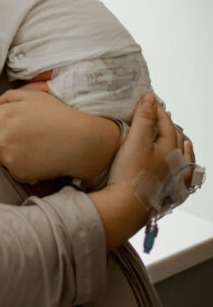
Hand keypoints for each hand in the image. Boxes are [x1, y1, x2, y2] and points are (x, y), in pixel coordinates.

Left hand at [0, 84, 119, 182]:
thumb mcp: (34, 96)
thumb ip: (7, 97)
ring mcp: (10, 157)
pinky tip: (33, 156)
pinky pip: (9, 168)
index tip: (2, 121)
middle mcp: (3, 137)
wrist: (80, 142)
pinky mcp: (18, 173)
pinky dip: (17, 164)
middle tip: (17, 132)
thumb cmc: (58, 115)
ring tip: (27, 144)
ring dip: (5, 150)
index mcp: (4, 116)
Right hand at [89, 93, 193, 249]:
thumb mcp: (136, 140)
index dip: (156, 109)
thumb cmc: (131, 175)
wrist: (126, 207)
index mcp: (171, 149)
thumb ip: (144, 118)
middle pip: (175, 138)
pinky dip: (181, 167)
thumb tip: (151, 99)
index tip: (147, 100)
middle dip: (166, 124)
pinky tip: (178, 167)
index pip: (166, 123)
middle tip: (157, 114)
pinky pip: (180, 176)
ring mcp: (172, 179)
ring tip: (179, 138)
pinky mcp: (165, 191)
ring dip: (178, 144)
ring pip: (181, 156)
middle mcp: (176, 164)